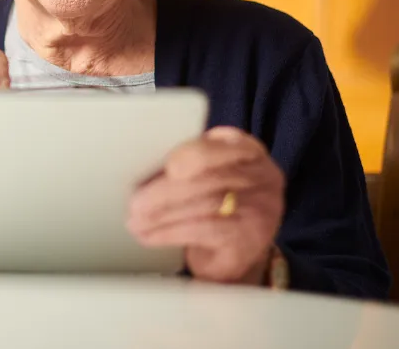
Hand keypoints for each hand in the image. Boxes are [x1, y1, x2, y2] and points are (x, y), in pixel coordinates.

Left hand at [127, 126, 284, 283]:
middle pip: (210, 178)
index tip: (170, 166)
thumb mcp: (211, 176)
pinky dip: (171, 233)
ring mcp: (261, 210)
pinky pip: (204, 231)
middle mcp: (263, 178)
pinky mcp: (249, 240)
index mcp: (251, 152)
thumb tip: (145, 166)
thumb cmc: (217, 206)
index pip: (227, 144)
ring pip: (204, 205)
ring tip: (135, 221)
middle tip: (135, 203)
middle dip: (165, 190)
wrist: (239, 253)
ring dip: (162, 214)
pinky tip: (150, 236)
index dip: (198, 153)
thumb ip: (192, 164)